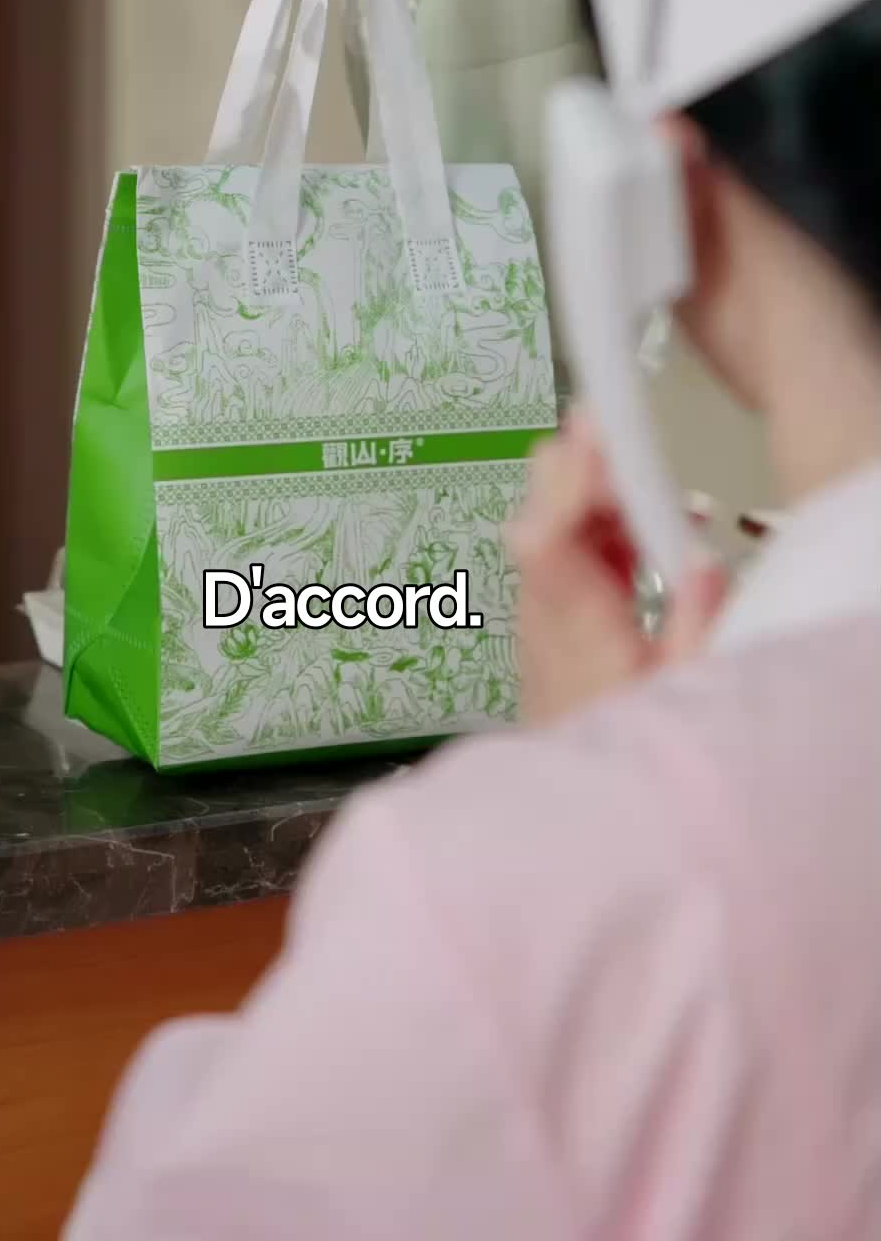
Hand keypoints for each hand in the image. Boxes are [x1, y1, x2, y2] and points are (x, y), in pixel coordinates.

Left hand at [506, 410, 727, 727]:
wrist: (573, 809)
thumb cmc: (624, 756)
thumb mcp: (682, 694)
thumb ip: (693, 625)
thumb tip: (702, 559)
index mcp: (573, 627)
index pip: (544, 537)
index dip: (567, 478)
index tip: (593, 431)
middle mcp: (544, 612)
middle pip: (537, 514)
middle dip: (580, 470)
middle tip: (632, 454)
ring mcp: (540, 612)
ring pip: (552, 525)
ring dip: (599, 499)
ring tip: (662, 506)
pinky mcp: (550, 617)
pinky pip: (566, 551)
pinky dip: (602, 530)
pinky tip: (647, 538)